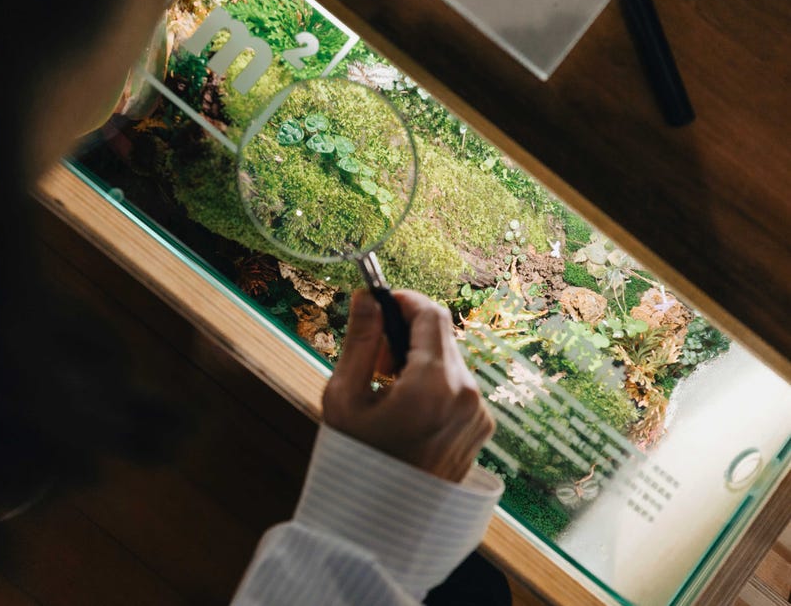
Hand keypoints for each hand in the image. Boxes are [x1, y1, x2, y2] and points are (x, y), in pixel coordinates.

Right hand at [323, 289, 493, 482]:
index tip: (379, 301)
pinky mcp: (480, 430)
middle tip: (372, 358)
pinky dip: (432, 385)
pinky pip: (458, 388)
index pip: (430, 314)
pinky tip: (405, 410)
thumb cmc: (355, 464)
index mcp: (434, 385)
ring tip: (385, 389)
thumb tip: (367, 297)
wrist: (381, 528)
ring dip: (418, 360)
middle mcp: (467, 395)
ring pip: (449, 361)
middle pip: (441, 336)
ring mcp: (479, 415)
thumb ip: (359, 341)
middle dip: (406, 334)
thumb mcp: (344, 398)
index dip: (404, 299)